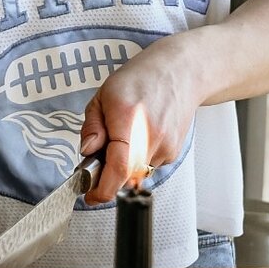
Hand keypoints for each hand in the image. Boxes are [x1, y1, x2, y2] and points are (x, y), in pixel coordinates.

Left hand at [79, 34, 200, 203]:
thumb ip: (92, 126)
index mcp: (128, 118)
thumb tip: (87, 152)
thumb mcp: (104, 94)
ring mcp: (165, 146)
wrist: (182, 72)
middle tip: (102, 151)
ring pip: (135, 174)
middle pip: (124, 177)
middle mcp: (150, 136)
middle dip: (108, 174)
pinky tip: (142, 134)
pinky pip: (148, 166)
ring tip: (126, 135)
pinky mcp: (173, 153)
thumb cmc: (142, 78)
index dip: (101, 189)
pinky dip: (138, 159)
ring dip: (124, 165)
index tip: (90, 196)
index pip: (117, 167)